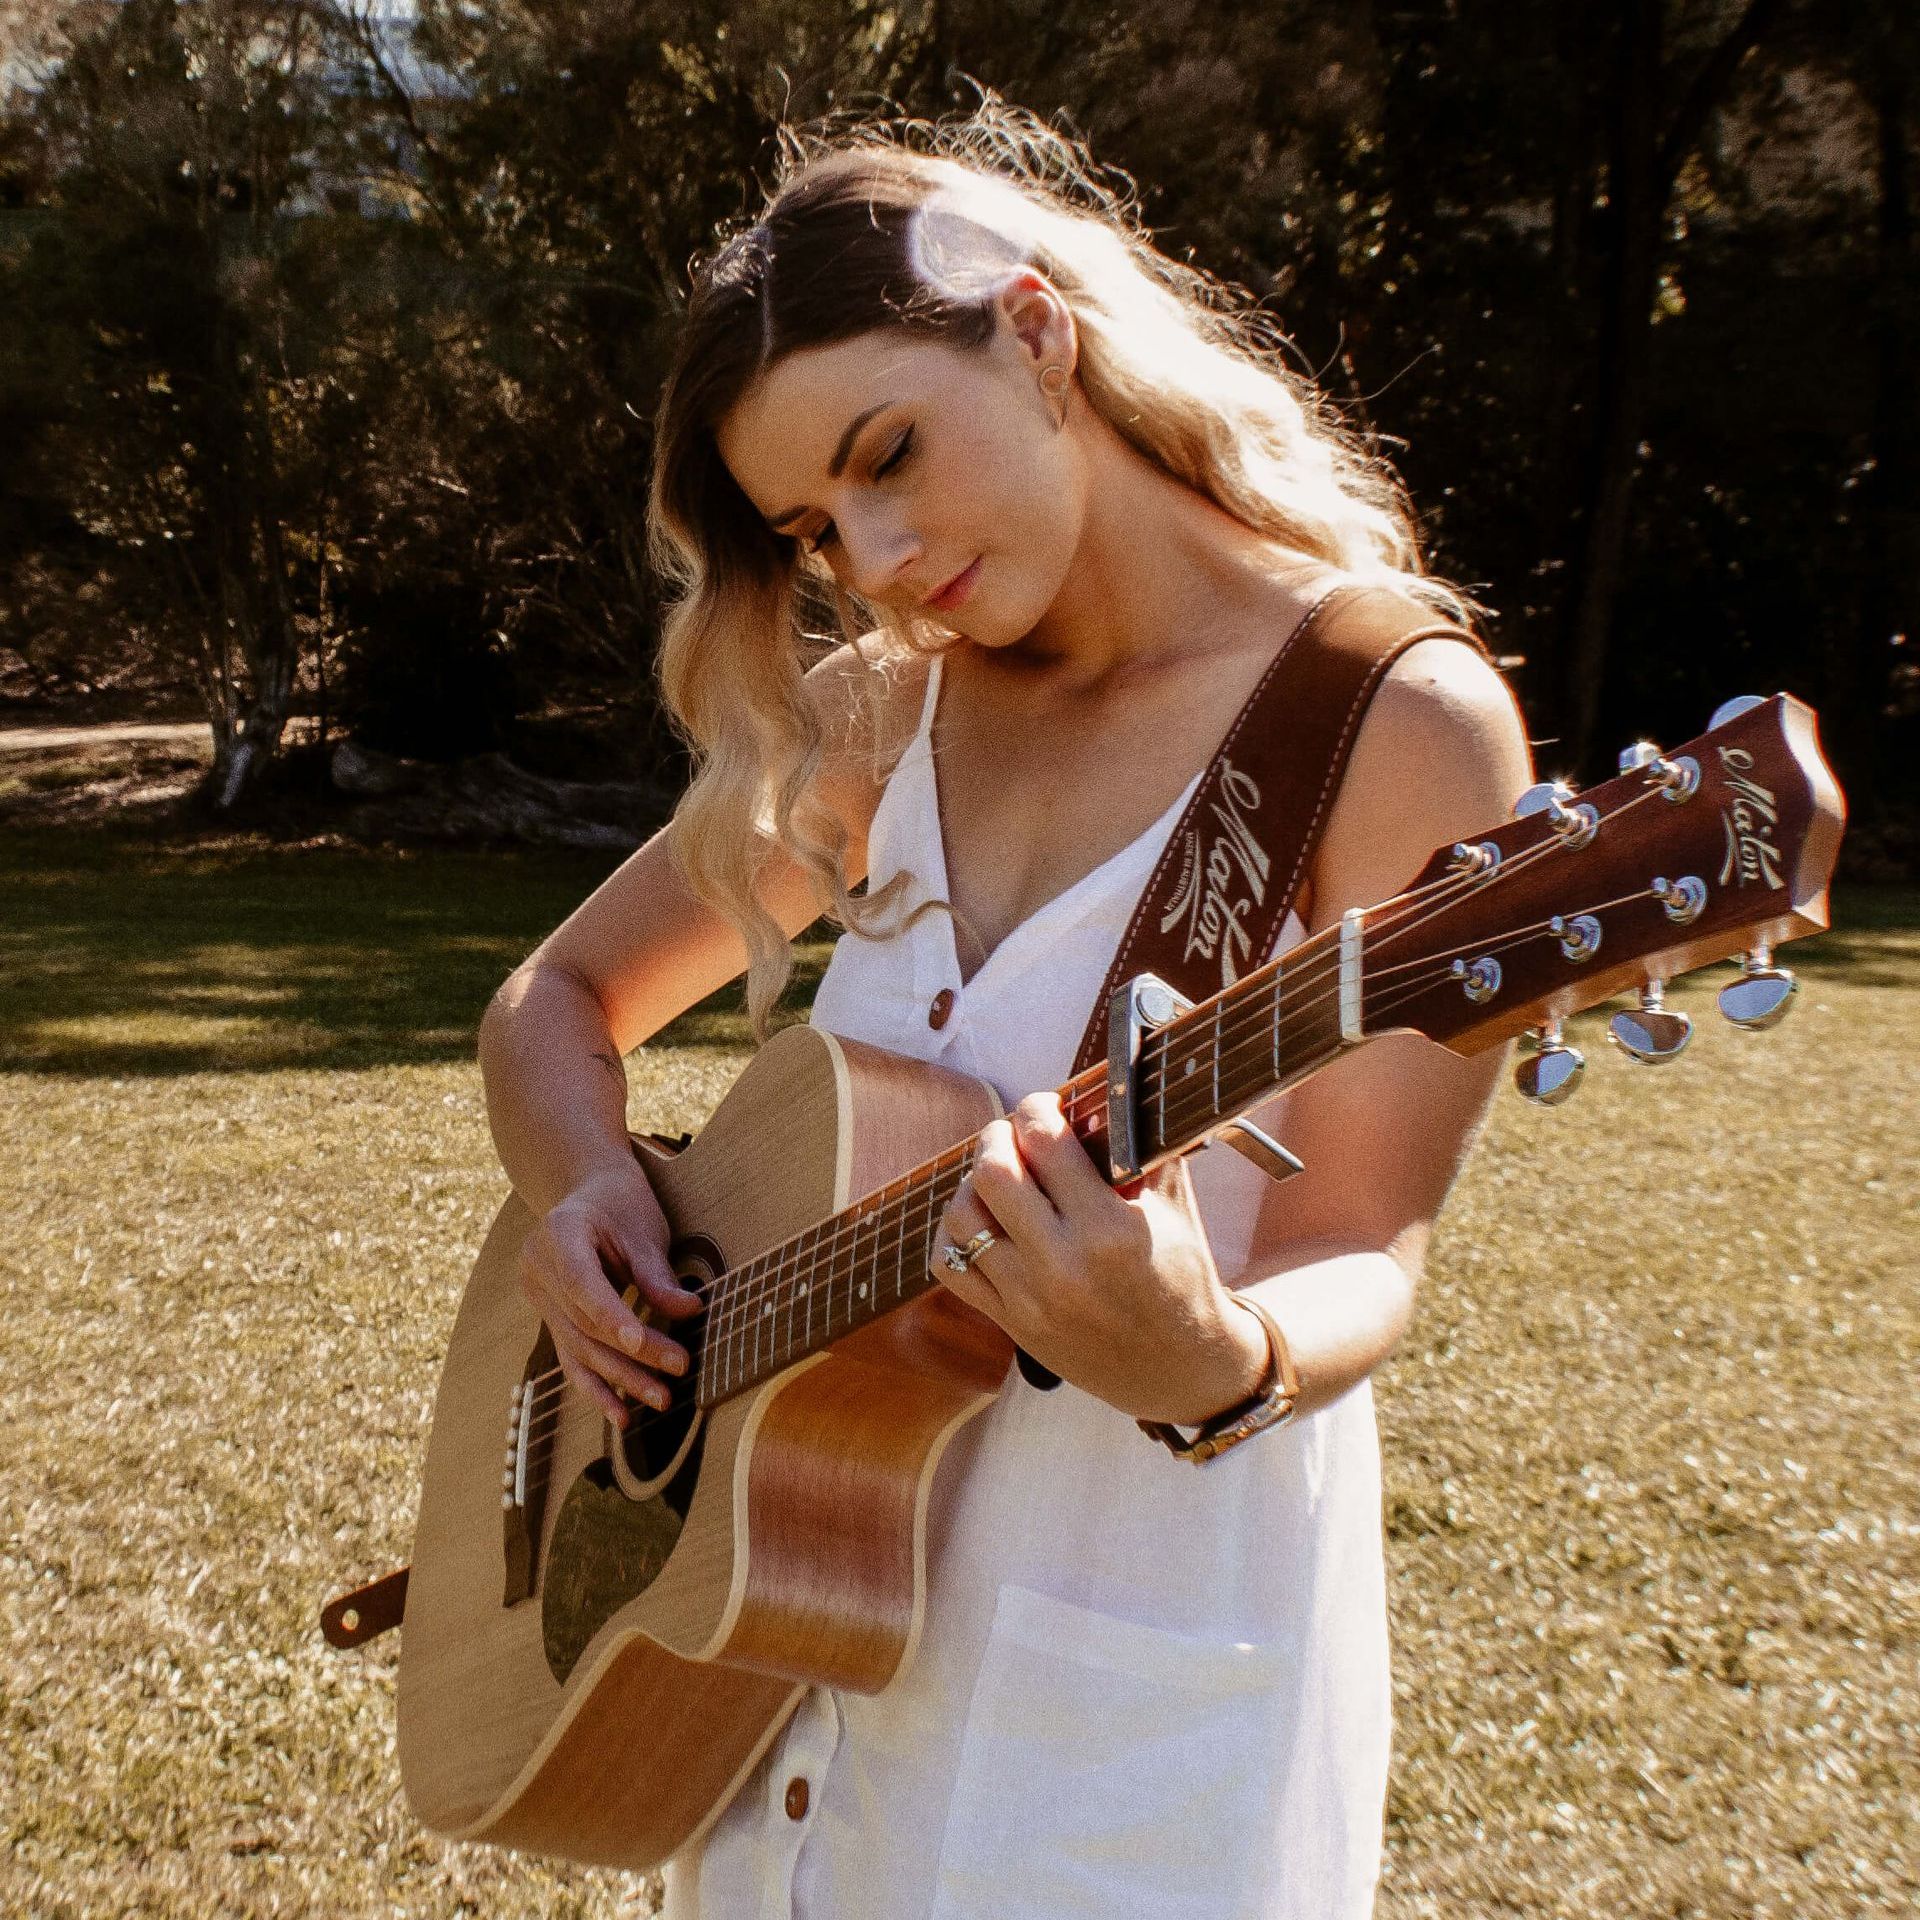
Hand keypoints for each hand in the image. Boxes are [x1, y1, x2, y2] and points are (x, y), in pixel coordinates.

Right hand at [516, 1158, 701, 1425]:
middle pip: (586, 1323)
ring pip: (579, 1348)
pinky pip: (572, 1358)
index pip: (582, 1285)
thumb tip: (690, 1312)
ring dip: (621, 1380)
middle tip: (678, 1369)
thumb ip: (658, 1275)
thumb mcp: (643, 1229)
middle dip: (634, 1353)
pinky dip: (598, 1388)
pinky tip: (622, 1415)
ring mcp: (539, 1298)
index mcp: (557, 1235)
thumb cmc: (620, 1203)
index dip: (611, 1317)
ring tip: (661, 1400)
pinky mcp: (550, 1319)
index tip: (641, 1343)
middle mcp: (537, 1269)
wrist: (585, 1191)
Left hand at [928, 1092, 1269, 1424]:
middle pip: (993, 1173)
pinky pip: (950, 1267)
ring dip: (972, 1184)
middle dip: (997, 1137)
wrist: (1181, 1369)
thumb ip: (1140, 1150)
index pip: (1046, 1142)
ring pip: (961, 1218)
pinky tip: (979, 1219)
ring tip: (996, 1176)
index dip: (1036, 1108)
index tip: (1043, 1105)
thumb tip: (1113, 1090)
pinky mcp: (1011, 1325)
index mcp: (1111, 1230)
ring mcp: (1030, 1300)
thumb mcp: (1175, 1209)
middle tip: (1012, 1133)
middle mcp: (1064, 1265)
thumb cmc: (1184, 1278)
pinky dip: (954, 1234)